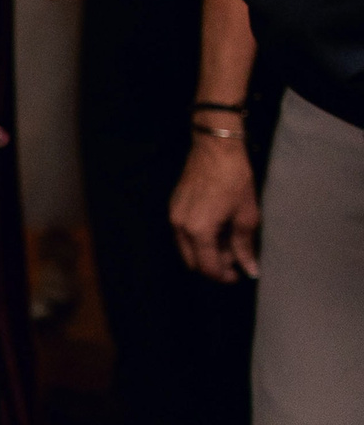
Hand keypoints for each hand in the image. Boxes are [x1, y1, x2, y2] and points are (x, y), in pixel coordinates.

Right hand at [171, 130, 260, 281]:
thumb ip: (244, 246)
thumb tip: (249, 268)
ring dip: (206, 252)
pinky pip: (183, 234)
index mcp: (198, 231)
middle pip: (193, 261)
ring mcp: (174, 217)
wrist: (215, 149)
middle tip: (235, 260)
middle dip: (213, 266)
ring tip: (228, 243)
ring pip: (187, 248)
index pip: (207, 267)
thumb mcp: (246, 215)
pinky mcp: (174, 208)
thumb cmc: (234, 179)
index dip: (223, 276)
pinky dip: (199, 239)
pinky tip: (217, 229)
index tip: (239, 275)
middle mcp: (180, 227)